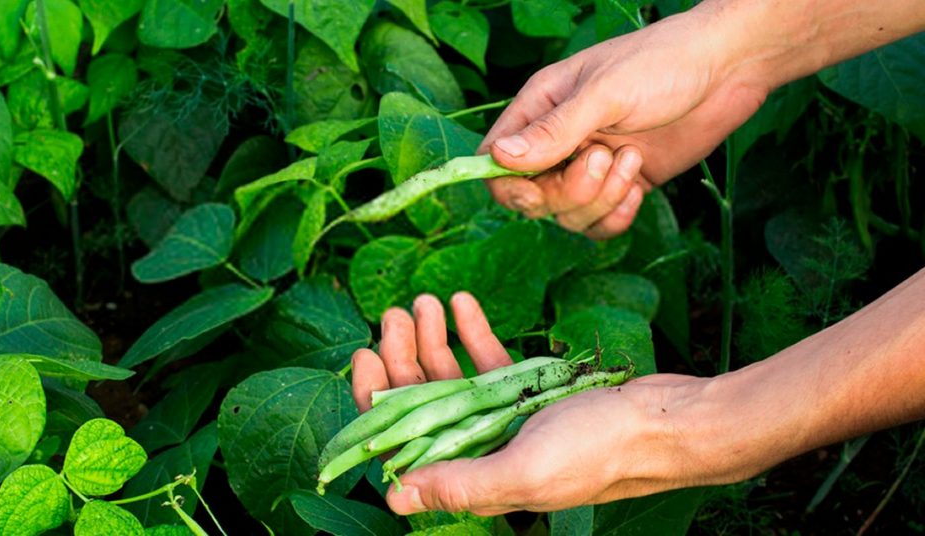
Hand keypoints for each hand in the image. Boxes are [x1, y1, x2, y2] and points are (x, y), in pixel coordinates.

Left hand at [350, 292, 710, 515]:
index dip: (376, 403)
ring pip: (454, 377)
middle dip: (403, 358)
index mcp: (474, 477)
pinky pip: (491, 363)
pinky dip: (474, 334)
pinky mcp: (533, 393)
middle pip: (423, 403)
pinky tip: (463, 303)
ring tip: (424, 301)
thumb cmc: (600, 452)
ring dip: (434, 339)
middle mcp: (484, 449)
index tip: (364, 355)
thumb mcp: (524, 471)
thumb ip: (458, 485)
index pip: (405, 443)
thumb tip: (394, 500)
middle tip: (396, 314)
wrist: (669, 423)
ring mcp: (507, 418)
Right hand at [482, 7, 769, 237]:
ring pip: (568, 215)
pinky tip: (640, 187)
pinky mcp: (623, 185)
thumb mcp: (604, 93)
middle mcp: (560, 141)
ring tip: (632, 160)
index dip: (509, 185)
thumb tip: (499, 158)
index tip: (538, 188)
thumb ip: (553, 131)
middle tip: (603, 159)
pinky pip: (600, 224)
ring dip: (600, 199)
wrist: (728, 68)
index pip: (496, 161)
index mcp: (541, 108)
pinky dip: (617, 216)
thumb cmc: (662, 62)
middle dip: (568, 191)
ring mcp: (591, 166)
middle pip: (533, 198)